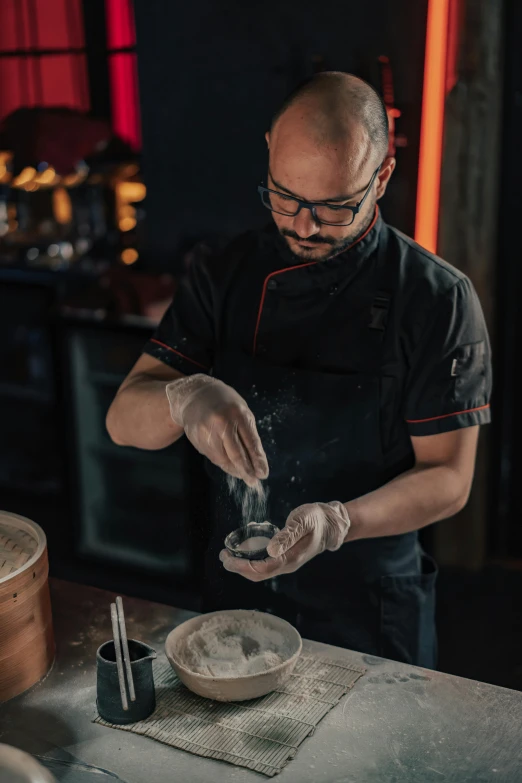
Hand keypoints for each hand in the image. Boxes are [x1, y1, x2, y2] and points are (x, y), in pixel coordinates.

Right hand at [166, 374, 267, 485]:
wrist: (194, 395)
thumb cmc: (225, 403)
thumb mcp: (241, 412)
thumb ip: (248, 433)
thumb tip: (256, 460)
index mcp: (238, 414)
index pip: (251, 443)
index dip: (258, 461)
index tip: (263, 474)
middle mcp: (221, 424)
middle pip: (236, 455)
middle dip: (247, 471)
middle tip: (253, 481)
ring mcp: (207, 432)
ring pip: (224, 460)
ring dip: (235, 470)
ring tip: (243, 475)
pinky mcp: (197, 439)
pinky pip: (213, 457)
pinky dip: (224, 464)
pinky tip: (230, 465)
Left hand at [220, 501, 350, 580]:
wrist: (332, 524)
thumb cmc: (317, 519)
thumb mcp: (302, 522)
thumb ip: (287, 536)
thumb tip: (270, 549)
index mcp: (291, 558)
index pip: (262, 569)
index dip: (242, 566)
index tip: (227, 558)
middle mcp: (287, 564)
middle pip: (258, 574)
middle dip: (238, 568)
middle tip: (222, 556)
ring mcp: (287, 562)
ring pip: (261, 571)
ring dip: (243, 565)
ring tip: (228, 554)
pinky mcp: (286, 557)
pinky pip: (265, 564)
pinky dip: (251, 560)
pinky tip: (244, 550)